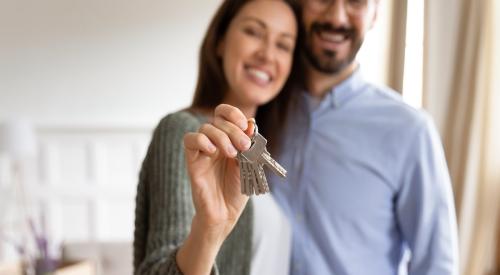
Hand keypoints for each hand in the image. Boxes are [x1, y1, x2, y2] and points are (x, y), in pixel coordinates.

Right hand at [183, 104, 253, 239]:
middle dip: (233, 130)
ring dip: (221, 136)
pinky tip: (213, 152)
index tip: (245, 126)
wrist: (226, 213)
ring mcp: (203, 150)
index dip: (233, 114)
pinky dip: (201, 140)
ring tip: (232, 154)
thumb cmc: (237, 191)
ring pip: (205, 128)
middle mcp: (215, 142)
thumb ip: (249, 144)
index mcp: (229, 139)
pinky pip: (189, 140)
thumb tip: (251, 122)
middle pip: (218, 120)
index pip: (225, 114)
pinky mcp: (192, 160)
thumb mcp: (249, 164)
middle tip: (244, 146)